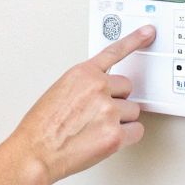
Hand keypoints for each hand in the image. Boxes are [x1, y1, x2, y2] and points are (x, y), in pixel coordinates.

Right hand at [1, 25, 152, 184]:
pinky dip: (126, 137)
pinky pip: (136, 131)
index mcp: (83, 73)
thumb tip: (102, 90)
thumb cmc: (42, 126)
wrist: (36, 152)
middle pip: (127, 89)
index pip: (114, 52)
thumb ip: (85, 84)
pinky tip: (105, 139)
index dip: (135, 40)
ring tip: (95, 129)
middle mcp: (98, 87)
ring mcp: (109, 110)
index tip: (148, 32)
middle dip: (116, 100)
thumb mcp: (60, 91)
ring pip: (132, 111)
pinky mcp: (116, 134)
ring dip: (120, 120)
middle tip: (96, 114)